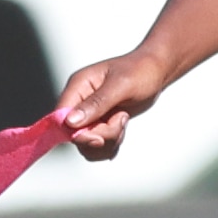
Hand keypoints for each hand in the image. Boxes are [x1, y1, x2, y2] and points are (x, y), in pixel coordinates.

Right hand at [55, 51, 169, 160]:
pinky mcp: (99, 124)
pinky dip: (111, 144)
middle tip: (121, 120)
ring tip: (122, 121)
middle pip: (74, 136)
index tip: (98, 137)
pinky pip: (97, 146)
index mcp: (78, 86)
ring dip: (107, 141)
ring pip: (86, 144)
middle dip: (100, 136)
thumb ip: (95, 104)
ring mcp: (88, 115)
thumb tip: (70, 122)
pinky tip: (122, 128)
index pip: (61, 117)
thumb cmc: (140, 71)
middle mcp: (79, 101)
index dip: (75, 133)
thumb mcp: (120, 86)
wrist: (156, 71)